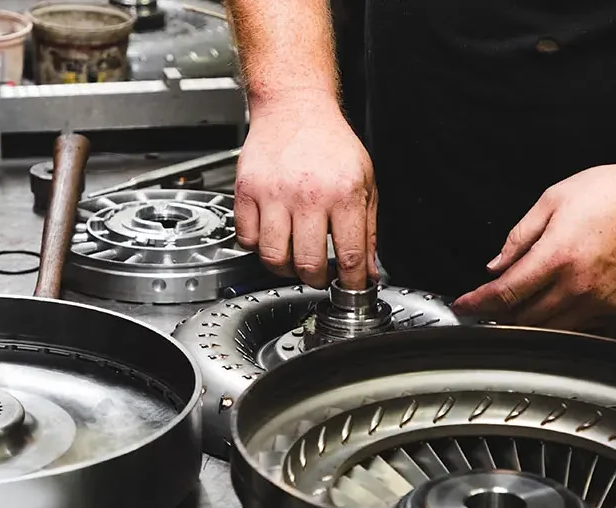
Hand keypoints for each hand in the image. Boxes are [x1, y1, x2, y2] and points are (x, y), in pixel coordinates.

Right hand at [234, 93, 378, 288]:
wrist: (295, 107)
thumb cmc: (330, 142)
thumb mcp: (365, 181)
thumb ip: (368, 229)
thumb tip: (367, 270)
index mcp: (343, 193)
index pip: (350, 255)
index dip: (351, 283)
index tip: (350, 290)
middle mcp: (308, 195)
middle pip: (308, 263)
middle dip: (316, 280)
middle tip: (320, 276)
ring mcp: (273, 194)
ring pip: (273, 257)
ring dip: (285, 269)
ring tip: (293, 260)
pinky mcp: (247, 191)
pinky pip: (247, 238)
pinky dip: (258, 246)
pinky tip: (272, 237)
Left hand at [451, 157, 615, 329]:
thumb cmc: (613, 191)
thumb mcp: (555, 199)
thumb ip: (520, 236)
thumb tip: (496, 266)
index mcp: (556, 256)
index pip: (505, 292)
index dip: (478, 303)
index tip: (462, 307)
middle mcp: (577, 285)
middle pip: (525, 318)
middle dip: (501, 316)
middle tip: (488, 310)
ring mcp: (602, 301)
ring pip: (553, 329)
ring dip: (530, 324)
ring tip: (517, 313)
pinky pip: (583, 325)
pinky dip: (564, 321)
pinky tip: (558, 307)